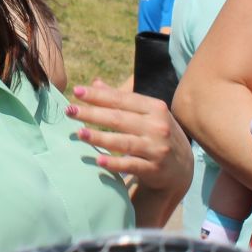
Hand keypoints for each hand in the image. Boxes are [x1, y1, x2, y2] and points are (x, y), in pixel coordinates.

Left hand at [65, 81, 191, 221]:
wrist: (183, 168)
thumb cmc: (158, 134)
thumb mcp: (147, 114)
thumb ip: (122, 99)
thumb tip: (95, 83)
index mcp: (154, 108)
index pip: (122, 99)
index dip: (99, 95)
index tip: (76, 91)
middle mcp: (157, 126)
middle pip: (119, 119)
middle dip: (92, 114)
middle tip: (69, 111)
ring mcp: (157, 148)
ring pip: (124, 142)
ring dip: (100, 138)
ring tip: (79, 133)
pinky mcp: (154, 168)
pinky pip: (131, 165)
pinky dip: (115, 163)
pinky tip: (98, 160)